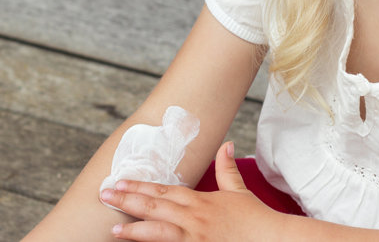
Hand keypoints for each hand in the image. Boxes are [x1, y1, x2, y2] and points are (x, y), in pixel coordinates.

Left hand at [100, 142, 282, 240]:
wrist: (273, 240)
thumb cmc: (255, 219)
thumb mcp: (239, 192)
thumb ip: (227, 169)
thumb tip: (227, 145)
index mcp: (201, 202)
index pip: (163, 191)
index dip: (140, 187)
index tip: (119, 182)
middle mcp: (195, 219)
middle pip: (155, 207)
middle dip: (128, 201)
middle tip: (104, 195)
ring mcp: (196, 239)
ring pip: (159, 232)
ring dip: (134, 230)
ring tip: (113, 227)